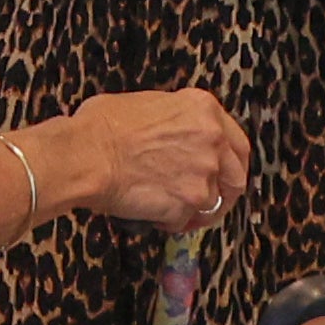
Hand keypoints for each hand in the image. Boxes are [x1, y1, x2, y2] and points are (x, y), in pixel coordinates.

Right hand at [60, 88, 249, 229]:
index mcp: (204, 111)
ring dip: (192, 209)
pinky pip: (184, 221)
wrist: (87, 154)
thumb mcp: (148, 103)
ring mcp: (202, 176)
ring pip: (211, 204)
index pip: (238, 144)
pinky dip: (171, 222)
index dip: (232, 163)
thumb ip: (176, 120)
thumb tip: (173, 133)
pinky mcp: (186, 206)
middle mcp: (212, 142)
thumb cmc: (103, 126)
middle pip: (236, 179)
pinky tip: (153, 213)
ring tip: (169, 207)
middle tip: (207, 201)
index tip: (224, 173)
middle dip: (224, 194)